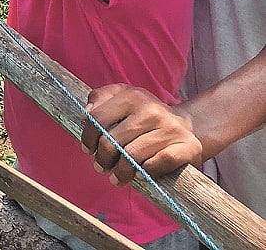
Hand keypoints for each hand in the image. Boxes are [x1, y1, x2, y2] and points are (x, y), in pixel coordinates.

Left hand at [81, 84, 202, 184]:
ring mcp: (170, 129)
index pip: (98, 119)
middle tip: (101, 167)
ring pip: (132, 156)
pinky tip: (139, 175)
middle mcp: (151, 111)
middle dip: (102, 159)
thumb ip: (100, 98)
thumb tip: (86, 113)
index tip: (88, 149)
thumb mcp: (122, 97)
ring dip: (120, 172)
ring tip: (116, 177)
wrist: (188, 125)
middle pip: (112, 142)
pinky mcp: (187, 147)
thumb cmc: (145, 115)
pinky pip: (157, 164)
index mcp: (132, 96)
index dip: (88, 137)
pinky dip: (145, 172)